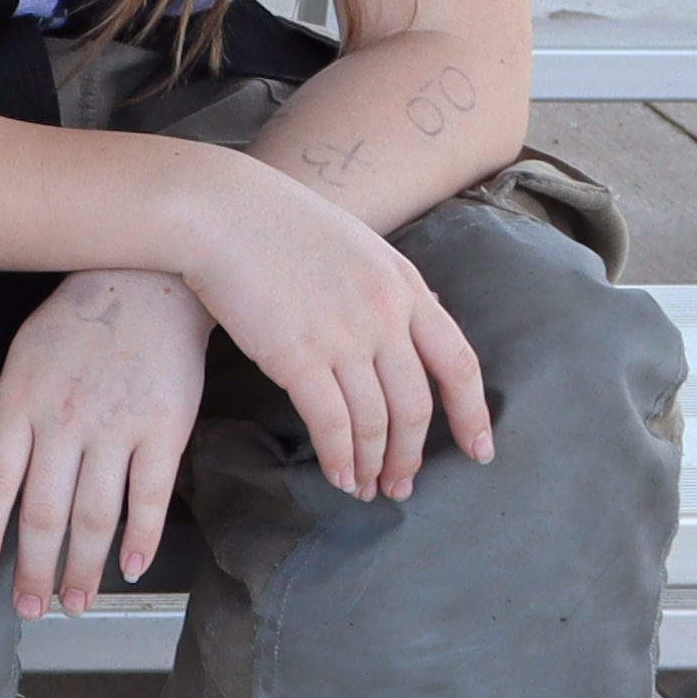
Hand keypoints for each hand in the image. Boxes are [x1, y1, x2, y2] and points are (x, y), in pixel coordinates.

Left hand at [0, 267, 212, 613]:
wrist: (150, 280)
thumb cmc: (79, 321)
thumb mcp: (24, 357)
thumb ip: (11, 415)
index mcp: (19, 402)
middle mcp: (64, 421)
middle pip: (43, 513)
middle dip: (33, 570)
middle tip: (28, 610)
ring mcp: (116, 428)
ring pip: (94, 516)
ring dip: (82, 568)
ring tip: (74, 603)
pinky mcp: (164, 429)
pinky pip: (148, 497)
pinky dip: (139, 539)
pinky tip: (128, 567)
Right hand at [166, 149, 491, 503]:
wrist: (217, 209)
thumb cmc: (273, 220)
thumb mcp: (354, 244)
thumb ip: (384, 287)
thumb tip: (406, 323)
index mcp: (405, 286)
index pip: (458, 363)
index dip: (472, 414)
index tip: (479, 451)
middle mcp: (386, 315)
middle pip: (416, 405)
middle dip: (411, 453)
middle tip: (402, 484)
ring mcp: (345, 336)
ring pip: (375, 421)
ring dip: (373, 463)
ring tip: (366, 488)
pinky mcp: (298, 356)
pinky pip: (332, 423)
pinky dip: (339, 457)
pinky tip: (338, 476)